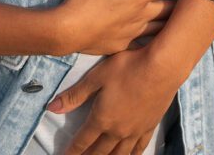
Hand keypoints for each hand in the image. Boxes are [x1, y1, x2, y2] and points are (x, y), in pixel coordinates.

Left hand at [48, 48, 178, 154]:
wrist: (161, 68)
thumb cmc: (127, 67)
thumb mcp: (97, 76)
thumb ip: (75, 95)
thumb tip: (51, 109)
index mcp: (102, 118)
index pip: (82, 140)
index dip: (72, 152)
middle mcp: (117, 130)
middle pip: (99, 152)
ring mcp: (135, 131)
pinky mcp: (149, 127)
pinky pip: (138, 150)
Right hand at [60, 0, 180, 55]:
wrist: (68, 30)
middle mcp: (141, 16)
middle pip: (168, 10)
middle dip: (182, 5)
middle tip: (195, 3)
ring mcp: (132, 33)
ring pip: (160, 29)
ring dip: (172, 25)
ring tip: (183, 24)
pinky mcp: (121, 45)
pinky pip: (144, 42)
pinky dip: (155, 40)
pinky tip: (158, 42)